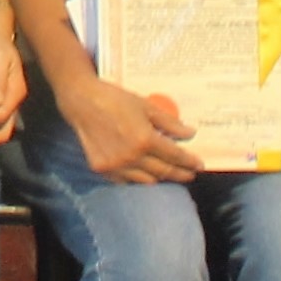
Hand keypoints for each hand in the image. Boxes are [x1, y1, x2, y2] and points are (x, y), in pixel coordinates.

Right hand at [56, 70, 198, 184]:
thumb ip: (170, 123)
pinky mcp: (102, 169)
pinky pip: (126, 180)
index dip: (189, 162)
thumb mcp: (146, 106)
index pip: (175, 156)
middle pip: (163, 172)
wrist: (82, 101)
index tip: (199, 165)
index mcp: (145, 140)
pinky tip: (143, 173)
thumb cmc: (115, 99)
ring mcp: (116, 166)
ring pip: (145, 181)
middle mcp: (132, 157)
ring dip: (159, 178)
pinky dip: (137, 178)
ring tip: (167, 174)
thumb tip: (190, 134)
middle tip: (189, 174)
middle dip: (179, 173)